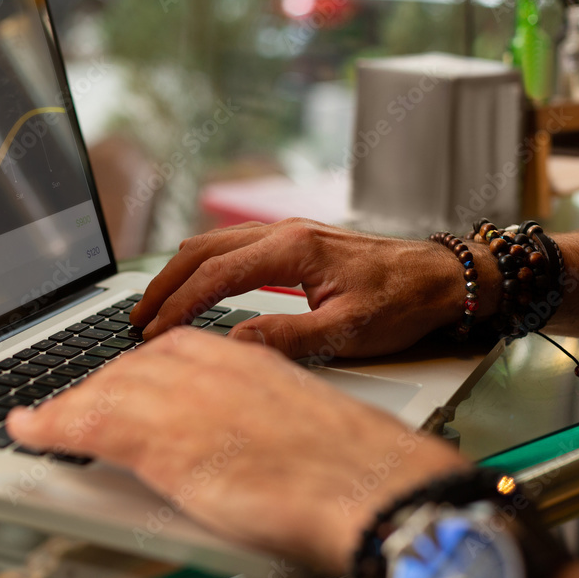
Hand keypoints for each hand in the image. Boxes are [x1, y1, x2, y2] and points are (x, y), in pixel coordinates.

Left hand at [7, 328, 469, 573]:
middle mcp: (207, 364)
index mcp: (242, 356)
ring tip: (44, 420)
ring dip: (69, 405)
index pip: (167, 350)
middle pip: (130, 366)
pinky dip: (50, 425)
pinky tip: (28, 429)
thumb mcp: (296, 418)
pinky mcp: (163, 437)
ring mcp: (183, 396)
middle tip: (76, 408)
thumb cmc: (352, 465)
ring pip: (104, 389)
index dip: (132, 371)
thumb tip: (237, 432)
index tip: (114, 383)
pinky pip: (87, 423)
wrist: (373, 486)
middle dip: (99, 389)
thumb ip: (254, 412)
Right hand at [131, 220, 498, 359]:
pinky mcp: (292, 242)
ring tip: (154, 305)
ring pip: (211, 244)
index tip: (153, 335)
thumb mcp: (347, 331)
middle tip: (136, 320)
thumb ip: (287, 337)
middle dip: (163, 286)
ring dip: (178, 274)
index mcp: (291, 250)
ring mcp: (286, 233)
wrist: (441, 278)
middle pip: (200, 253)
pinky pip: (229, 246)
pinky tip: (193, 285)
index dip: (178, 307)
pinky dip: (200, 266)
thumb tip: (232, 344)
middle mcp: (283, 233)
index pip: (214, 277)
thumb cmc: (401, 303)